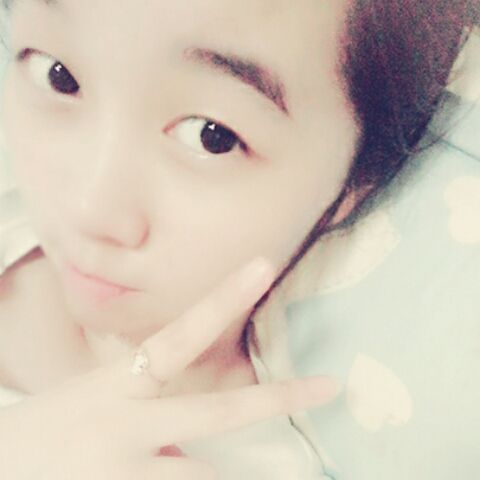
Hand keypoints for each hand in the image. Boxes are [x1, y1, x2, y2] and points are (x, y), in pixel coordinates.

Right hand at [0, 258, 339, 479]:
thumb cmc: (52, 428)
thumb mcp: (98, 396)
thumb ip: (147, 404)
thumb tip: (192, 435)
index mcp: (121, 384)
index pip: (182, 333)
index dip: (224, 297)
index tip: (263, 265)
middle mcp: (129, 424)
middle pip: (217, 413)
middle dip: (278, 399)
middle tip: (329, 386)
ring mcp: (126, 472)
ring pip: (202, 477)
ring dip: (198, 473)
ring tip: (169, 462)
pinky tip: (140, 472)